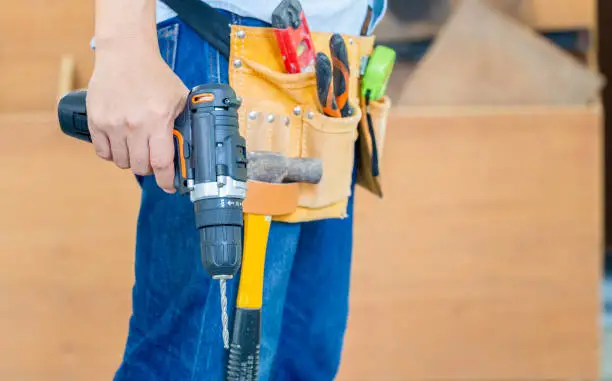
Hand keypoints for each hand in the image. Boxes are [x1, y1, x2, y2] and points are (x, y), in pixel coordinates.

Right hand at [86, 39, 187, 192]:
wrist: (125, 54)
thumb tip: (192, 146)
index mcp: (157, 120)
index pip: (162, 163)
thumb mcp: (179, 97)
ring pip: (122, 162)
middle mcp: (134, 125)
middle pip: (141, 167)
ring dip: (132, 160)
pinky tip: (121, 143)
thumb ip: (184, 122)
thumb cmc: (154, 75)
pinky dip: (112, 153)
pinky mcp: (96, 121)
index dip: (167, 181)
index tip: (170, 187)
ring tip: (137, 147)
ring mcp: (112, 124)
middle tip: (153, 159)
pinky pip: (103, 152)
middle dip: (150, 168)